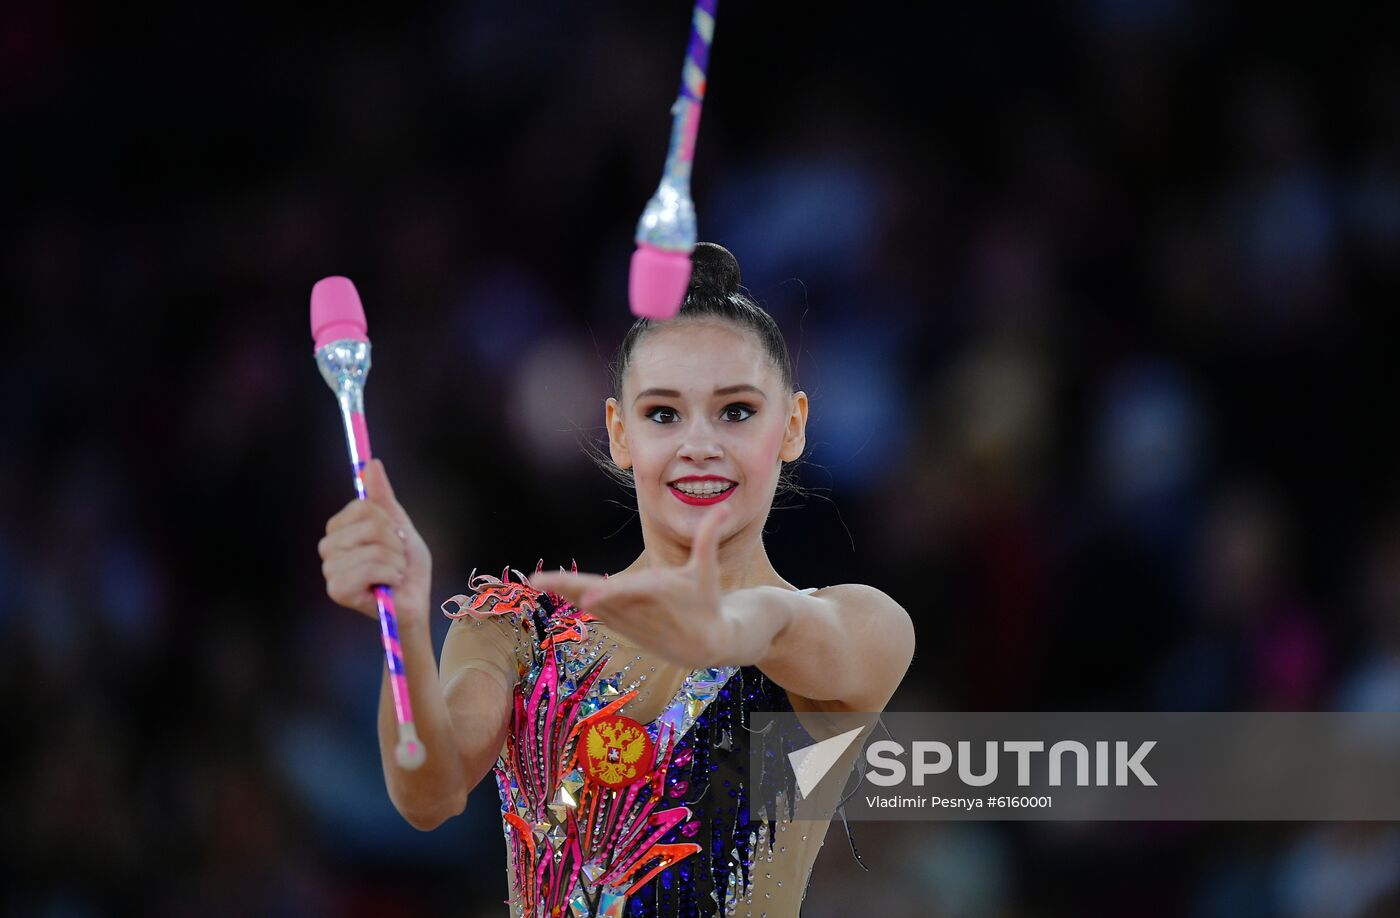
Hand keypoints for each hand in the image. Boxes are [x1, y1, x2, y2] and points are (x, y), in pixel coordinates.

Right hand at [318, 458, 432, 629]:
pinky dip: (390, 575)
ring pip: (373, 548)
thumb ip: (382, 496)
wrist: (415, 601)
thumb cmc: (406, 565)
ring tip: (394, 574)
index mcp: (340, 528)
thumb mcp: (399, 524)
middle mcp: (329, 547)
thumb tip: (371, 463)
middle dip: (395, 543)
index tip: (395, 536)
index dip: (388, 521)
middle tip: (395, 559)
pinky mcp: (337, 590)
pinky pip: (369, 569)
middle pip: (370, 525)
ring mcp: (330, 569)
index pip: (364, 507)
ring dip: (396, 562)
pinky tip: (390, 585)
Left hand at [528, 504, 733, 668]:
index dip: (607, 595)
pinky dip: (576, 601)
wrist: (710, 643)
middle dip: (568, 588)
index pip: (629, 592)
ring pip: (591, 605)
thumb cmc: (707, 600)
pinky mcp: (624, 628)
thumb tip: (725, 506)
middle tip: (538, 580)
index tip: (585, 599)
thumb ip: (709, 536)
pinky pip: (596, 613)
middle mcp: (638, 608)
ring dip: (565, 593)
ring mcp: (628, 620)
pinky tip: (559, 591)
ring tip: (539, 581)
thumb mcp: (708, 568)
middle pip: (598, 597)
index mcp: (659, 592)